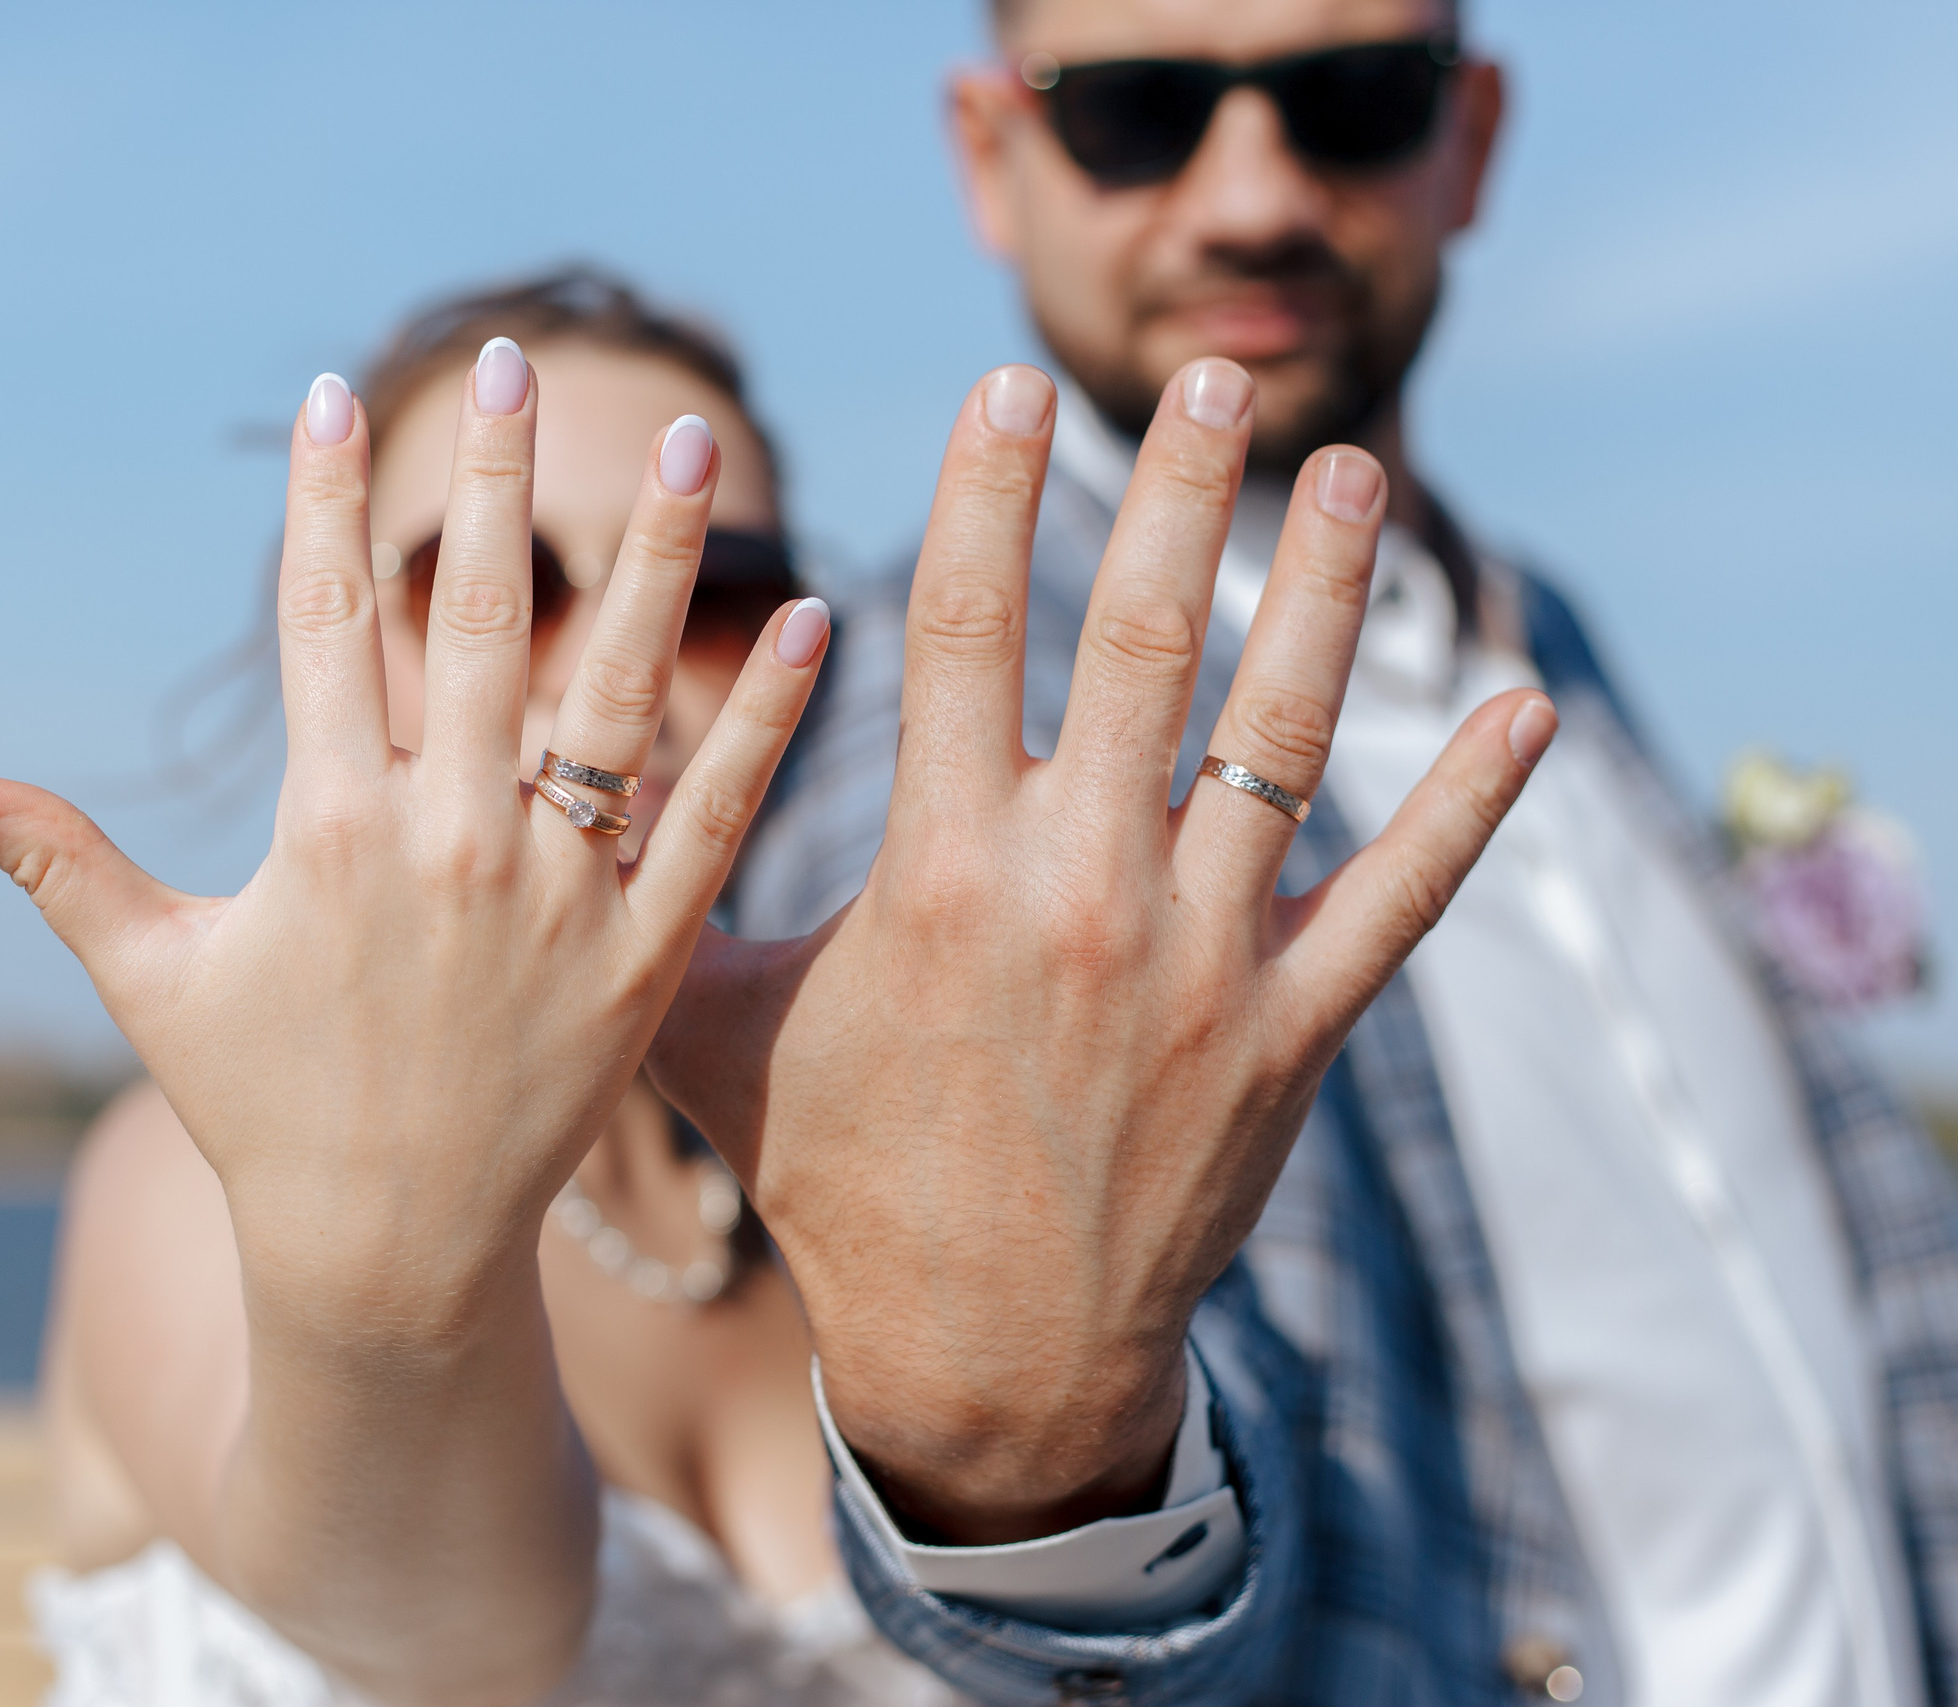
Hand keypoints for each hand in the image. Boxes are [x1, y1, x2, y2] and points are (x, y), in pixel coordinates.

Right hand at [0, 347, 826, 1699]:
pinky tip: (809, 624)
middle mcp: (450, 842)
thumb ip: (50, 859)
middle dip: (494, 478)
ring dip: (656, 561)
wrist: (388, 1259)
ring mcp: (558, 897)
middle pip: (480, 619)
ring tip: (686, 444)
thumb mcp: (149, 976)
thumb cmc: (261, 1109)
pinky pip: (717, 817)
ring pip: (619, 693)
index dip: (327, 501)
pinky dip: (764, 723)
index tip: (334, 396)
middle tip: (514, 360)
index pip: (326, 622)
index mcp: (328, 827)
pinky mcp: (643, 957)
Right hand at [650, 361, 1552, 1542]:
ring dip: (1324, 594)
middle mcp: (1076, 894)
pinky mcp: (1290, 1034)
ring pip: (1280, 737)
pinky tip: (1521, 703)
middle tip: (1204, 378)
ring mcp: (1199, 962)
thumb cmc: (839, 1185)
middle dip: (1172, 492)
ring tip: (1347, 471)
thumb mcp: (714, 1033)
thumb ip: (672, 893)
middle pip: (1137, 645)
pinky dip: (1467, 801)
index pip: (959, 634)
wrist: (984, 1362)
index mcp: (938, 876)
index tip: (1008, 384)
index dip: (984, 494)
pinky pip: (1398, 897)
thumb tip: (577, 778)